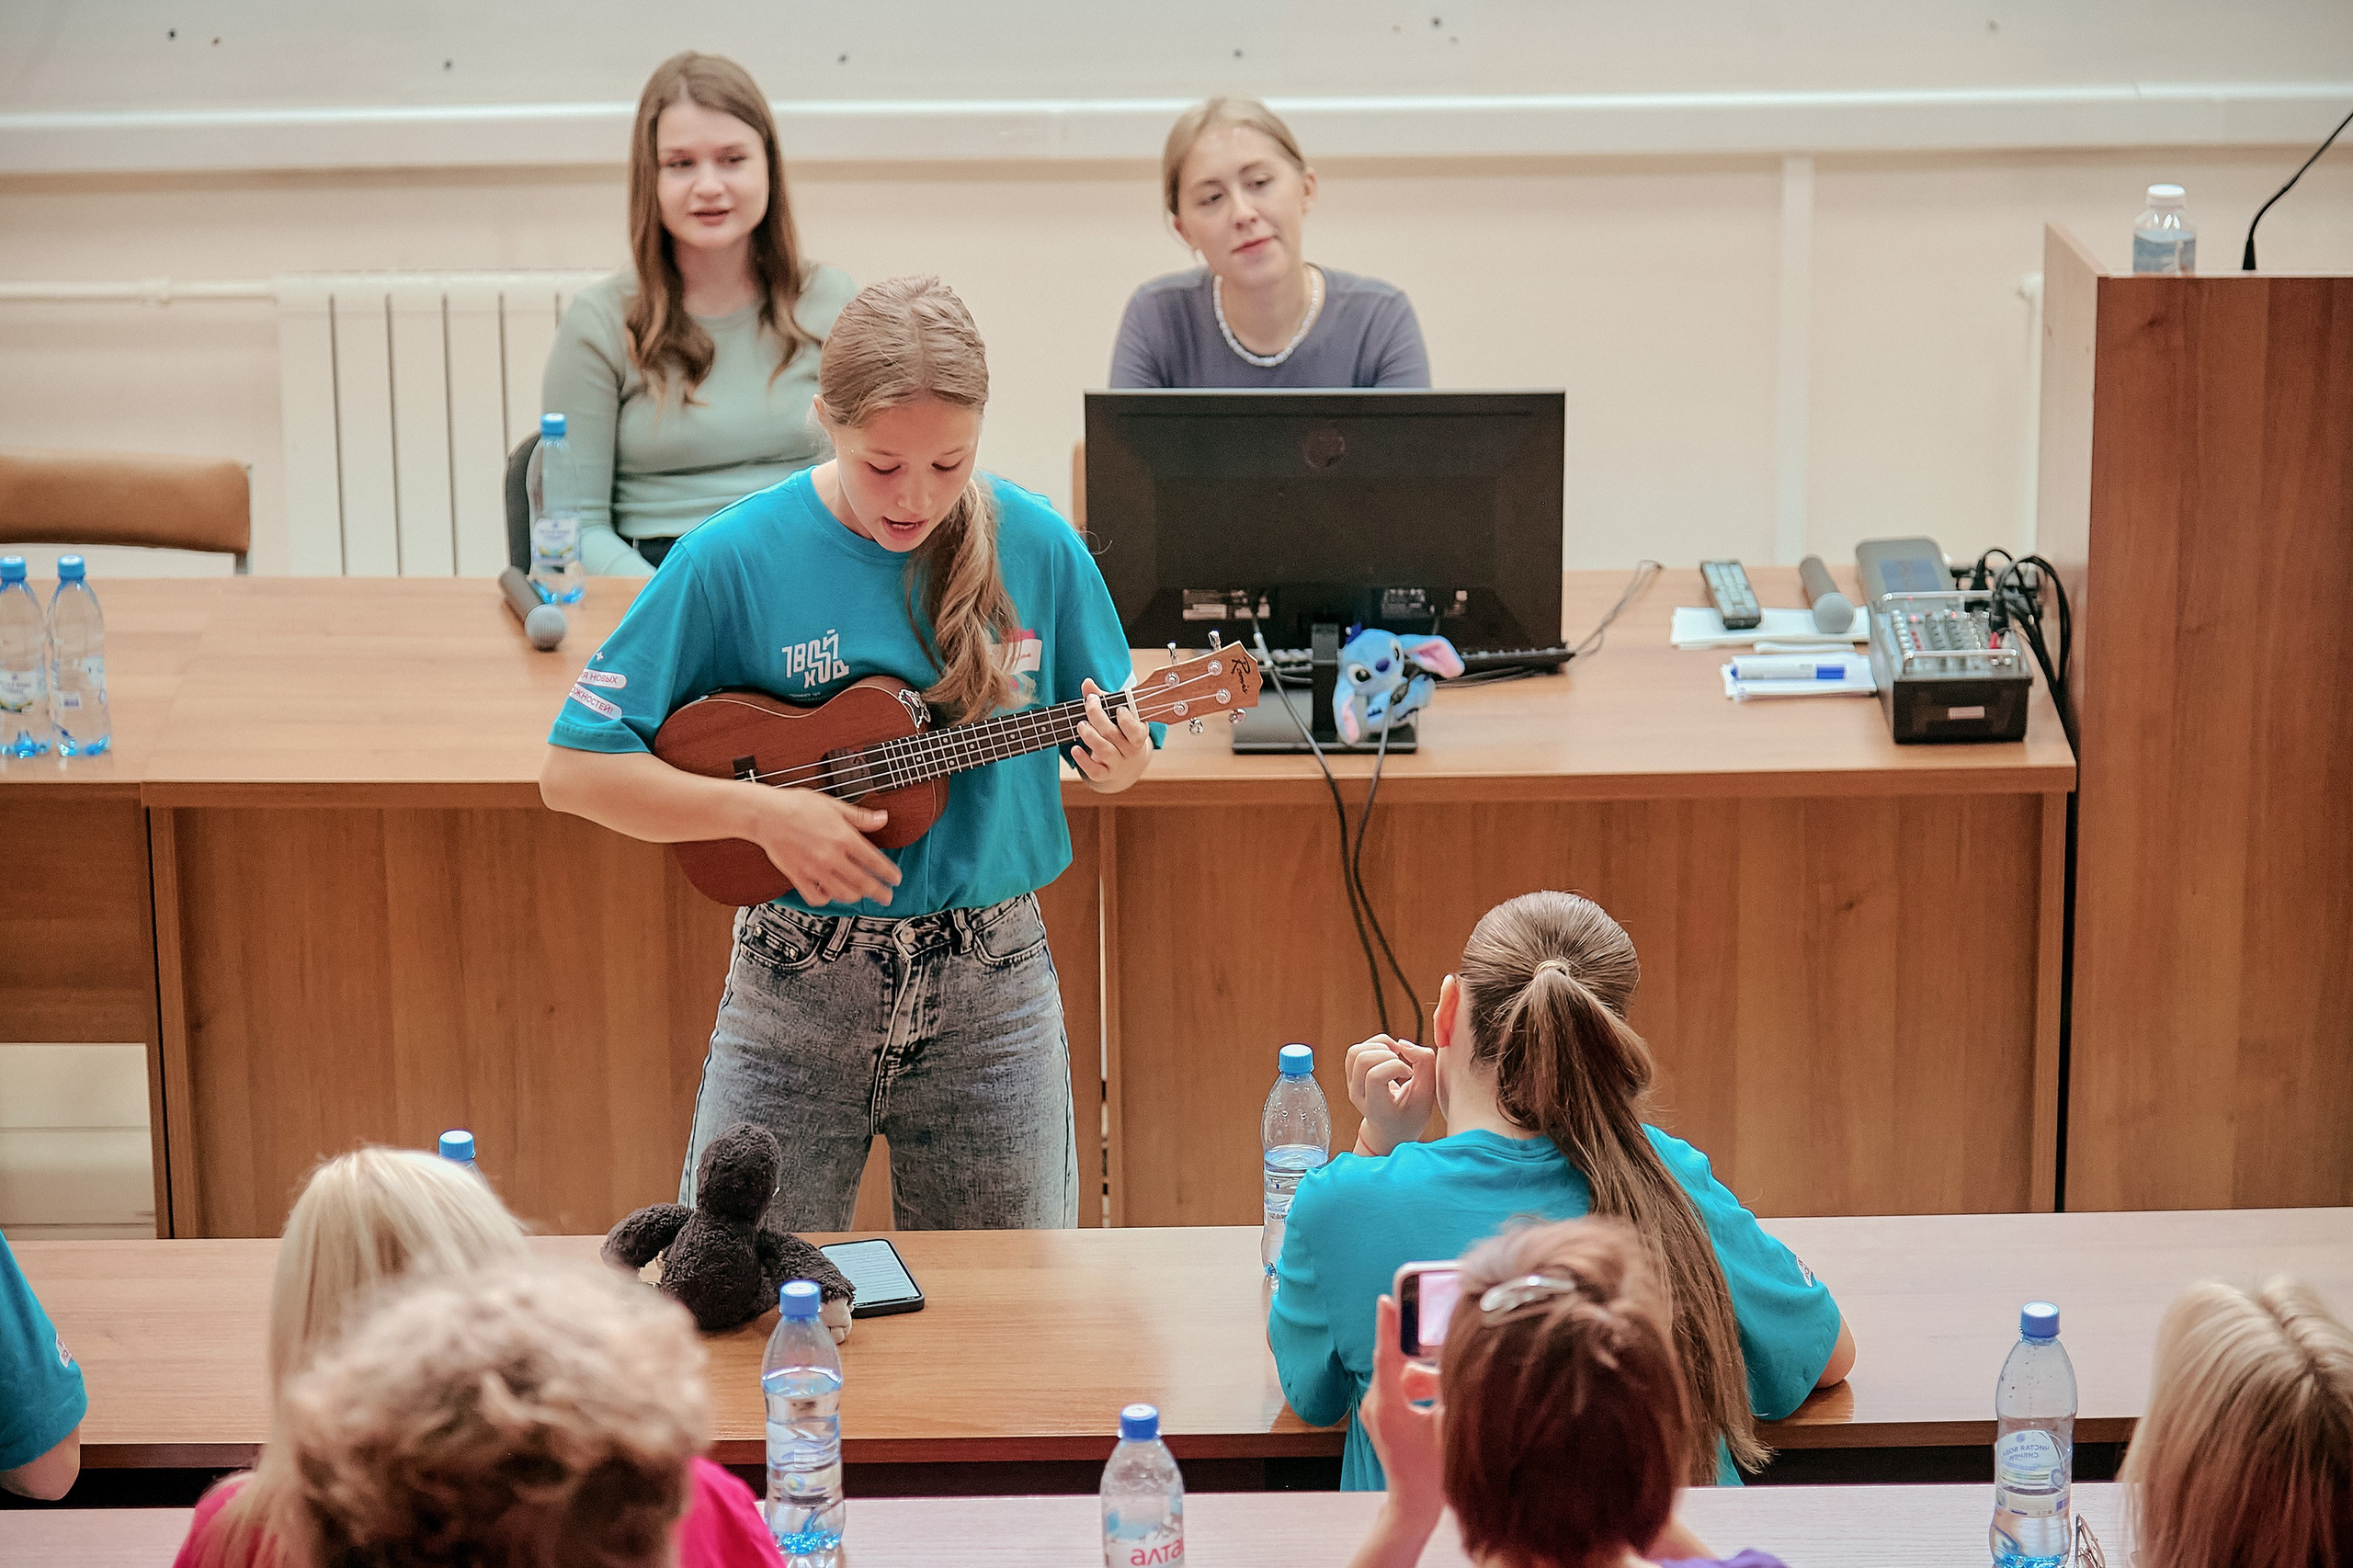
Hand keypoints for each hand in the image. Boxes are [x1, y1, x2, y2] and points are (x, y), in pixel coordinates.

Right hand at [745, 788, 902, 906]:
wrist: (765, 814)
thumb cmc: (797, 805)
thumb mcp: (833, 805)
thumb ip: (860, 817)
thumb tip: (883, 818)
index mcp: (843, 837)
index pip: (874, 861)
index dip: (888, 873)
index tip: (895, 879)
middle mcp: (831, 856)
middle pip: (862, 882)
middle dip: (879, 892)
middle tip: (887, 897)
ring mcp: (814, 869)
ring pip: (842, 893)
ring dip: (856, 896)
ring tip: (861, 895)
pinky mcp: (798, 876)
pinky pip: (816, 896)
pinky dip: (826, 898)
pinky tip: (831, 894)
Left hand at [1071, 678, 1152, 792]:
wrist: (1127, 763)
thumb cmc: (1120, 731)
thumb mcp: (1116, 714)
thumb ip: (1102, 697)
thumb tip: (1087, 683)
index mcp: (1138, 734)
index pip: (1136, 731)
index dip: (1127, 722)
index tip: (1118, 709)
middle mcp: (1130, 751)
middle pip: (1113, 735)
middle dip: (1098, 718)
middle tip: (1090, 705)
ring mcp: (1118, 764)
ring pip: (1104, 751)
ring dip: (1090, 736)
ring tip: (1081, 725)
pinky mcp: (1105, 774)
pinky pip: (1095, 771)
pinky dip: (1083, 760)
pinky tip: (1074, 749)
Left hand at [1346, 1035, 1436, 1155]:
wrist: (1391, 1129)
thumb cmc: (1411, 1116)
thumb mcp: (1426, 1095)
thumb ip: (1424, 1064)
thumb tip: (1403, 1043)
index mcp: (1376, 1107)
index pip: (1374, 1076)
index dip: (1395, 1067)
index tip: (1409, 1074)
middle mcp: (1358, 1095)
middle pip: (1363, 1059)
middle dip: (1388, 1055)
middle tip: (1403, 1065)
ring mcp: (1351, 1085)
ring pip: (1356, 1051)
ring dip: (1380, 1047)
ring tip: (1396, 1057)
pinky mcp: (1351, 1074)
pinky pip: (1356, 1050)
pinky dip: (1376, 1044)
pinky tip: (1390, 1055)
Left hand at [1358, 1296, 1446, 1544]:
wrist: (1413, 1503)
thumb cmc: (1434, 1470)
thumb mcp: (1448, 1425)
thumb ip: (1447, 1390)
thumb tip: (1454, 1361)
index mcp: (1388, 1407)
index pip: (1386, 1357)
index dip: (1388, 1327)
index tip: (1387, 1300)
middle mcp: (1374, 1405)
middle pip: (1401, 1366)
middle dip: (1425, 1364)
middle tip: (1446, 1361)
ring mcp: (1373, 1411)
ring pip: (1402, 1377)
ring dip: (1425, 1381)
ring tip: (1445, 1400)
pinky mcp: (1378, 1416)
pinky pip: (1398, 1389)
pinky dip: (1418, 1391)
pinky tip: (1436, 1405)